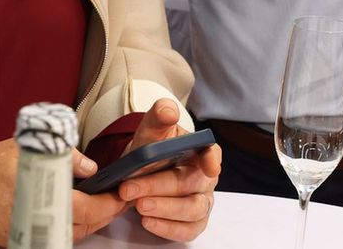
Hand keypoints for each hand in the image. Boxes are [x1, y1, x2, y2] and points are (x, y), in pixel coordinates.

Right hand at [0, 138, 127, 245]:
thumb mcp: (24, 148)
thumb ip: (62, 155)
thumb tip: (90, 169)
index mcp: (40, 200)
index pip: (88, 209)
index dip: (110, 202)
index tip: (122, 192)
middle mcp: (37, 224)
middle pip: (86, 227)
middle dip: (107, 213)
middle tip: (119, 198)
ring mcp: (31, 237)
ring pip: (75, 235)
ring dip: (93, 221)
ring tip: (103, 203)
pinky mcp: (24, 242)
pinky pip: (59, 238)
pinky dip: (75, 227)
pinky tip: (80, 213)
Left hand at [117, 99, 220, 240]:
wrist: (141, 170)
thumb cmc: (152, 149)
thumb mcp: (152, 129)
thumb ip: (158, 117)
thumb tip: (168, 111)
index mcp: (200, 151)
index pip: (212, 154)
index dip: (211, 160)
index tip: (209, 166)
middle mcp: (205, 178)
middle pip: (190, 184)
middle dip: (159, 186)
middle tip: (130, 188)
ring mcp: (201, 202)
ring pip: (192, 210)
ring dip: (165, 209)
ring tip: (139, 206)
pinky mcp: (193, 223)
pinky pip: (188, 230)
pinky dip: (168, 228)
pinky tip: (148, 221)